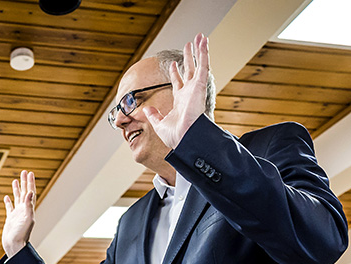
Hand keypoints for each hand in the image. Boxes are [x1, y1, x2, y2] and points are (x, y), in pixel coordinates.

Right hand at [2, 170, 35, 257]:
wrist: (15, 246)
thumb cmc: (22, 235)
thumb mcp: (27, 219)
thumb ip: (29, 206)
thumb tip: (30, 192)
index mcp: (29, 209)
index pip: (30, 193)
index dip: (30, 183)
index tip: (30, 173)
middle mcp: (24, 210)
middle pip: (24, 193)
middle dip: (24, 182)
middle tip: (24, 172)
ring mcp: (17, 214)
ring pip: (17, 199)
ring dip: (17, 189)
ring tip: (15, 181)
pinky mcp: (10, 219)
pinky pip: (9, 208)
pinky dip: (8, 202)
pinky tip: (7, 197)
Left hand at [144, 33, 209, 149]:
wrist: (185, 138)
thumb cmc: (175, 136)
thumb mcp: (159, 124)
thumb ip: (153, 115)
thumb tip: (147, 109)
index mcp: (180, 101)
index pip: (178, 83)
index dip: (175, 73)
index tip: (172, 64)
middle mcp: (189, 93)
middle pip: (189, 70)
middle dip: (189, 58)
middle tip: (189, 45)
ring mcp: (195, 88)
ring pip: (198, 64)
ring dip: (199, 51)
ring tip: (200, 37)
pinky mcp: (200, 85)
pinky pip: (203, 65)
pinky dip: (204, 53)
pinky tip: (203, 42)